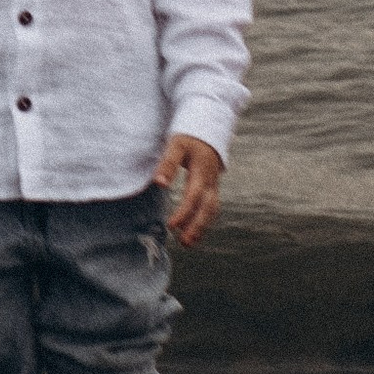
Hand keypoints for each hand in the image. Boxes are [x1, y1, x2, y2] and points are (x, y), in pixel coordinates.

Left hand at [153, 130, 224, 246]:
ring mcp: (213, 185)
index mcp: (202, 171)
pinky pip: (211, 207)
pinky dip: (204, 221)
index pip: (193, 196)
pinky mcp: (212, 188)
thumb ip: (167, 164)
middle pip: (207, 208)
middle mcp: (211, 181)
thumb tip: (159, 183)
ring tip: (188, 243)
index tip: (172, 226)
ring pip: (212, 210)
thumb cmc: (189, 137)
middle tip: (184, 242)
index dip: (184, 212)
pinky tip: (194, 232)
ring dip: (201, 227)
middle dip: (197, 226)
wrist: (207, 130)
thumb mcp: (176, 145)